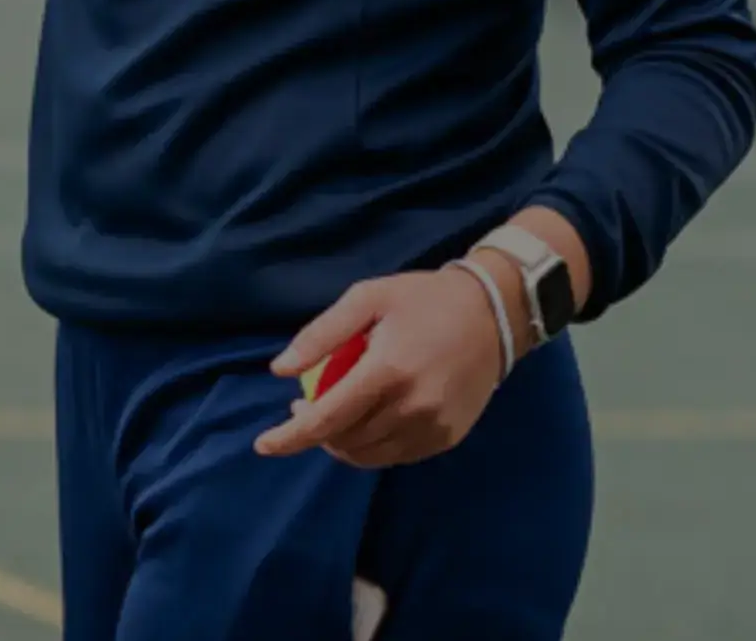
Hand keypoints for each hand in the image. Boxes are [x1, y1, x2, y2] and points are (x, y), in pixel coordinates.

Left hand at [254, 267, 509, 467]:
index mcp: (387, 371)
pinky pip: (397, 455)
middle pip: (345, 441)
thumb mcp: (366, 299)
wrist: (493, 314)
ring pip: (369, 455)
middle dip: (313, 432)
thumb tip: (279, 370)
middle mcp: (412, 407)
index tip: (262, 445)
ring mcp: (434, 427)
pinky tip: (366, 420)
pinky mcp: (448, 437)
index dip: (290, 436)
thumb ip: (320, 335)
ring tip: (332, 412)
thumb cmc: (422, 300)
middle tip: (304, 403)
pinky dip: (371, 445)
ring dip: (341, 442)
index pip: (327, 418)